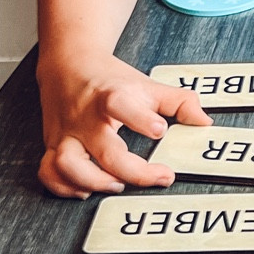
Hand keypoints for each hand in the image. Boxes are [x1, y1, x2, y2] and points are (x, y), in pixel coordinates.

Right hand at [37, 57, 210, 197]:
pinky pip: (48, 171)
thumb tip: (205, 122)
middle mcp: (86, 117)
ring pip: (67, 163)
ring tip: (116, 185)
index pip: (121, 105)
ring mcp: (67, 133)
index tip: (159, 130)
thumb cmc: (110, 79)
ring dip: (93, 181)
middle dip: (131, 170)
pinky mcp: (52, 144)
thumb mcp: (147, 85)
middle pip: (104, 149)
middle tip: (159, 176)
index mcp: (110, 97)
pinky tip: (85, 189)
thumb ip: (179, 102)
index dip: (140, 119)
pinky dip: (63, 186)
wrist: (68, 64)